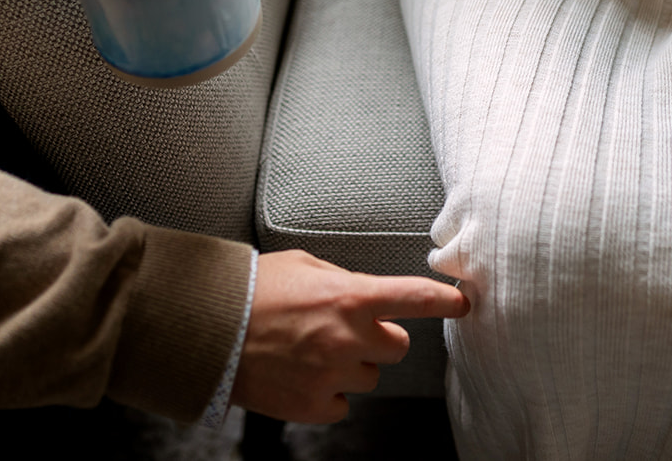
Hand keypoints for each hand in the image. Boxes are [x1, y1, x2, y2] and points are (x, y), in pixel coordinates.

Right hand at [230, 250, 469, 422]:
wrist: (208, 330)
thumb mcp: (305, 265)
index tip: (463, 302)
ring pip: (369, 376)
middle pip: (397, 346)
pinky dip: (327, 392)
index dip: (446, 300)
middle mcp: (347, 338)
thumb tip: (365, 294)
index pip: (415, 297)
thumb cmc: (253, 290)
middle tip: (348, 329)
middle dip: (381, 337)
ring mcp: (331, 375)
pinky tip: (301, 373)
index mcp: (350, 296)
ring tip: (311, 349)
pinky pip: (341, 403)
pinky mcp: (313, 406)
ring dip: (350, 365)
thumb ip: (344, 280)